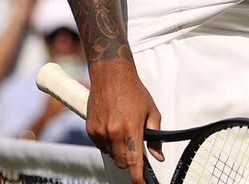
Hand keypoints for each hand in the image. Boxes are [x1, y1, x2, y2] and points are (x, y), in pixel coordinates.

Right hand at [86, 59, 162, 181]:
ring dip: (119, 150)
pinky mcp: (90, 129)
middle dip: (130, 160)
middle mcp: (113, 133)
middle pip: (122, 162)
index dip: (138, 178)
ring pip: (111, 155)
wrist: (111, 75)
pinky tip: (113, 127)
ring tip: (124, 130)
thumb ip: (155, 137)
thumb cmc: (134, 92)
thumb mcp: (151, 112)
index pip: (134, 162)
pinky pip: (101, 146)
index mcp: (130, 129)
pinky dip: (108, 142)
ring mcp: (100, 132)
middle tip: (135, 146)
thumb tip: (157, 157)